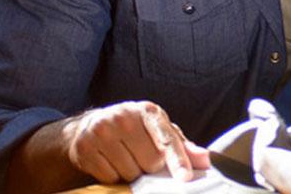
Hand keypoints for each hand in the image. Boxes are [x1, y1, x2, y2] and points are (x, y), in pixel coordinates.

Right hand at [61, 101, 209, 183]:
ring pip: (130, 173)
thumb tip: (205, 160)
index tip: (185, 177)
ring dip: (133, 173)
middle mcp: (123, 118)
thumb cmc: (135, 129)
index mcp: (147, 111)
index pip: (166, 139)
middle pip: (150, 162)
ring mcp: (102, 132)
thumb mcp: (159, 130)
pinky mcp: (85, 148)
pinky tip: (112, 162)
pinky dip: (114, 176)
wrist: (93, 124)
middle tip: (143, 156)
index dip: (177, 160)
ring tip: (127, 157)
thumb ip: (182, 145)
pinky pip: (110, 178)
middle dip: (151, 166)